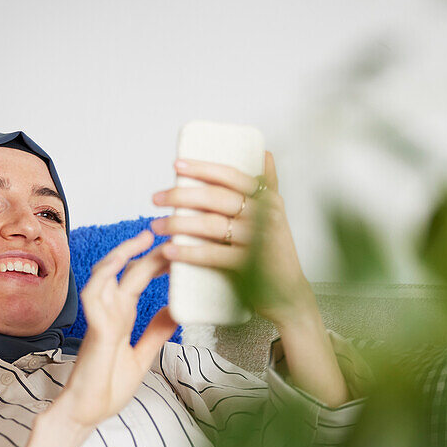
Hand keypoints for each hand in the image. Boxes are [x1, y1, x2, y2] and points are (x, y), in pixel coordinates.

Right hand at [53, 230, 177, 427]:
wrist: (85, 415)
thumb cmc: (107, 388)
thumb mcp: (142, 357)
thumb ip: (156, 332)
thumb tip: (177, 310)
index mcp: (122, 316)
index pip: (141, 278)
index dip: (158, 260)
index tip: (178, 245)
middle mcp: (110, 311)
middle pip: (130, 271)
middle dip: (149, 249)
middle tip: (170, 231)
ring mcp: (100, 319)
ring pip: (107, 274)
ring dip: (124, 253)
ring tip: (145, 237)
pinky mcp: (94, 331)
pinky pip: (94, 296)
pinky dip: (105, 277)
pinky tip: (119, 262)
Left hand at [150, 152, 316, 327]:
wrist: (290, 294)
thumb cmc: (276, 253)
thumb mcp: (277, 215)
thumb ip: (269, 187)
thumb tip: (264, 152)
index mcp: (268, 200)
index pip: (232, 176)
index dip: (203, 168)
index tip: (177, 165)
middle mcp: (265, 216)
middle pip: (216, 197)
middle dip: (181, 195)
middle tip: (157, 199)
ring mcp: (258, 240)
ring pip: (211, 224)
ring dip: (178, 224)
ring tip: (157, 226)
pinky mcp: (249, 265)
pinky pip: (212, 254)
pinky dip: (188, 252)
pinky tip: (170, 251)